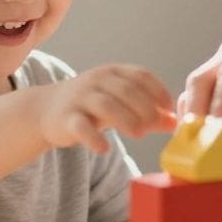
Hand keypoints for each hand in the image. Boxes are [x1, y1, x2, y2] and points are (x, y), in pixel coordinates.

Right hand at [39, 65, 175, 150]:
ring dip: (125, 119)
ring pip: (105, 105)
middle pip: (125, 90)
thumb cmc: (92, 106)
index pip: (140, 75)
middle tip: (154, 125)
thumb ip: (148, 112)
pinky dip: (93, 138)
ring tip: (139, 134)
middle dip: (145, 107)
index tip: (169, 108)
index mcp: (113, 73)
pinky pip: (80, 127)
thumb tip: (175, 123)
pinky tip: (104, 149)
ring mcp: (80, 98)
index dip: (158, 90)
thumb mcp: (120, 104)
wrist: (46, 110)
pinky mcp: (65, 119)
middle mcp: (97, 81)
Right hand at [179, 30, 221, 146]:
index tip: (214, 131)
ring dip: (195, 123)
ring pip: (194, 94)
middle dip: (198, 113)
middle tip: (197, 146)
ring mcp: (220, 66)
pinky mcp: (213, 87)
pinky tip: (206, 148)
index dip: (220, 102)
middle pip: (203, 79)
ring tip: (202, 153)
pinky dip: (198, 127)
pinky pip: (196, 107)